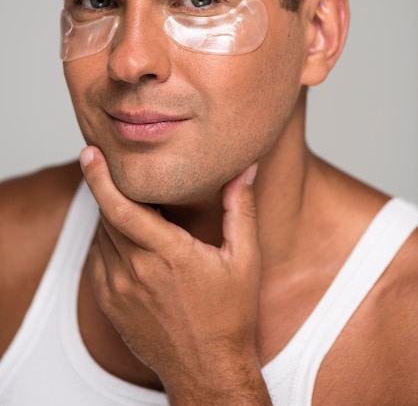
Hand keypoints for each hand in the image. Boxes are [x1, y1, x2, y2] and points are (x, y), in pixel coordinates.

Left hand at [81, 146, 271, 404]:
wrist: (207, 371)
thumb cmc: (229, 316)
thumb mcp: (244, 259)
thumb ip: (240, 209)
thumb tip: (244, 170)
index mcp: (168, 254)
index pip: (121, 207)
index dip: (101, 177)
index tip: (91, 153)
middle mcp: (136, 271)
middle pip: (106, 215)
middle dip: (104, 185)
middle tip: (112, 164)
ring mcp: (118, 290)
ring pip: (101, 235)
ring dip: (110, 213)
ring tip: (131, 200)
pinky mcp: (110, 304)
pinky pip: (98, 258)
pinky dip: (107, 239)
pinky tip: (128, 235)